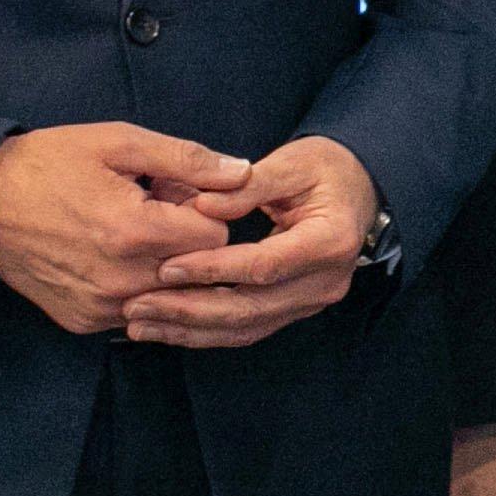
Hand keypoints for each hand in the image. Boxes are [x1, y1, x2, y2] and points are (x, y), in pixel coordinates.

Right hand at [0, 121, 242, 333]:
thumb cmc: (49, 164)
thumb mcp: (119, 143)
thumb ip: (187, 160)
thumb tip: (242, 173)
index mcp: (134, 232)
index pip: (217, 235)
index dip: (204, 209)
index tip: (175, 192)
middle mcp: (120, 280)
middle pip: (197, 268)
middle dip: (187, 238)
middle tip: (151, 209)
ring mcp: (99, 308)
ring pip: (170, 293)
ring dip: (162, 264)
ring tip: (128, 231)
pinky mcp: (82, 321)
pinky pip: (136, 309)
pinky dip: (135, 285)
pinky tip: (107, 254)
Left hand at [127, 135, 380, 349]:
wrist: (359, 189)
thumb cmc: (325, 170)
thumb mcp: (292, 163)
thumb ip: (248, 186)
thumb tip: (201, 205)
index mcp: (329, 242)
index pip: (263, 265)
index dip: (212, 270)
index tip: (165, 267)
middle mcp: (325, 282)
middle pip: (250, 308)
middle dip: (188, 311)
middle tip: (136, 305)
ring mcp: (312, 301)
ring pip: (245, 327)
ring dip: (189, 330)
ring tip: (140, 324)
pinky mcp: (295, 309)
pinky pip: (248, 329)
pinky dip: (205, 332)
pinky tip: (168, 328)